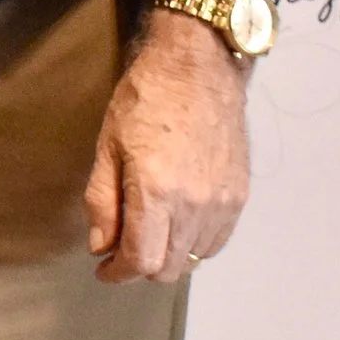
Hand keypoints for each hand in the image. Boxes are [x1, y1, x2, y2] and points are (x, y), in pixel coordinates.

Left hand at [83, 8, 249, 282]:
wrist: (199, 65)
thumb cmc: (145, 97)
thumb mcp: (108, 144)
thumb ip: (102, 201)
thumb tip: (100, 247)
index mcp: (157, 191)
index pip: (141, 260)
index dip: (118, 273)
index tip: (104, 269)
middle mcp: (195, 204)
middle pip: (169, 268)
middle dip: (140, 267)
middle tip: (121, 249)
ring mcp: (223, 203)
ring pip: (194, 258)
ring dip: (168, 256)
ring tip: (148, 233)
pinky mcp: (239, 196)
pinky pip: (216, 241)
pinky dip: (194, 244)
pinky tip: (177, 224)